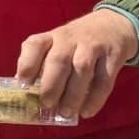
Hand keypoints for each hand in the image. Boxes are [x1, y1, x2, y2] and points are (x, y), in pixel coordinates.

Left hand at [14, 9, 138, 120]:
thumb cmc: (77, 42)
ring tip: (66, 113)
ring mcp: (93, 46)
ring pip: (81, 69)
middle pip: (58, 60)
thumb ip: (42, 64)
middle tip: (47, 104)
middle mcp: (70, 38)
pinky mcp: (113, 56)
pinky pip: (104, 80)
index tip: (23, 84)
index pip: (34, 45)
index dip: (27, 65)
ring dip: (72, 95)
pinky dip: (95, 99)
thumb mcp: (57, 45)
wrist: (114, 25)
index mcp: (51, 37)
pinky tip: (86, 112)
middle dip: (50, 85)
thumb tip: (26, 93)